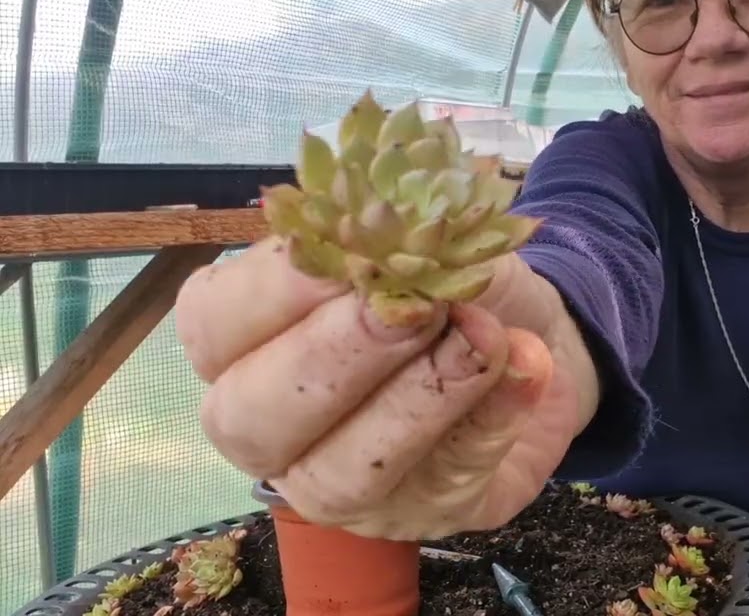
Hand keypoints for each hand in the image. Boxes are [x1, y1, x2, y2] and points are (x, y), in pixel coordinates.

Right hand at [174, 237, 588, 540]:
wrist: (532, 332)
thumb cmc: (443, 281)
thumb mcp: (416, 237)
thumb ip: (388, 239)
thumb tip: (388, 242)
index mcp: (246, 345)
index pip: (213, 325)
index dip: (270, 292)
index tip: (343, 252)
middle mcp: (273, 429)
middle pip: (255, 419)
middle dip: (333, 359)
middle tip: (411, 311)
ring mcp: (342, 490)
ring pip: (344, 474)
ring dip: (418, 398)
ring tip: (483, 338)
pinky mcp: (426, 514)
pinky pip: (450, 478)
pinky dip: (495, 414)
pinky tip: (529, 364)